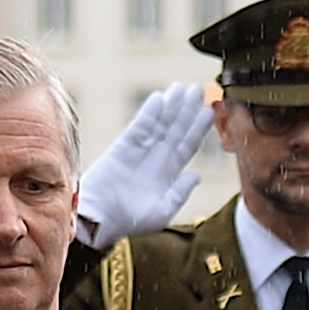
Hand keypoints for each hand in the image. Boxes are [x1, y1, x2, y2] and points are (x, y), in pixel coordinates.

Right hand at [76, 82, 213, 242]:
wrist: (99, 220)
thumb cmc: (129, 221)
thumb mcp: (162, 211)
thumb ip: (180, 192)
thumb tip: (197, 174)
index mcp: (168, 174)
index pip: (187, 146)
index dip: (198, 129)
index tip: (209, 111)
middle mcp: (156, 159)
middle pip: (175, 130)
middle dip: (187, 110)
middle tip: (198, 89)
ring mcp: (139, 151)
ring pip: (160, 124)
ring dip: (171, 107)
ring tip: (182, 88)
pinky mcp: (122, 147)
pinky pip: (139, 127)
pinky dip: (149, 113)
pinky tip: (159, 99)